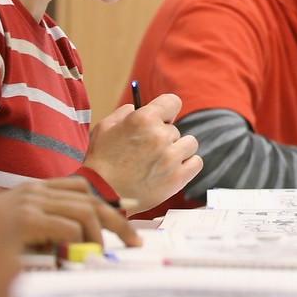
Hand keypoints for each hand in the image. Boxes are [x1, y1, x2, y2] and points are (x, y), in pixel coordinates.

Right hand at [1, 176, 140, 247]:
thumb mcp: (19, 227)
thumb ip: (47, 227)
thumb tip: (82, 245)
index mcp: (37, 189)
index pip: (84, 189)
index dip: (109, 206)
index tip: (126, 227)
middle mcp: (36, 190)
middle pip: (92, 199)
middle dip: (118, 222)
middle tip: (135, 243)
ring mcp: (29, 202)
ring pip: (84, 211)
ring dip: (98, 236)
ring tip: (99, 255)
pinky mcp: (23, 219)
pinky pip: (64, 226)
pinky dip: (77, 241)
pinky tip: (75, 255)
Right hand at [84, 93, 201, 209]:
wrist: (102, 195)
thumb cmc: (100, 161)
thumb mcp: (104, 127)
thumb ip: (123, 113)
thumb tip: (135, 107)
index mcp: (143, 119)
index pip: (173, 102)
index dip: (167, 111)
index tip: (162, 119)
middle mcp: (160, 135)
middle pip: (175, 128)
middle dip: (163, 137)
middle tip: (147, 151)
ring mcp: (171, 157)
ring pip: (189, 144)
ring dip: (178, 150)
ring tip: (160, 161)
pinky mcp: (177, 178)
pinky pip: (196, 163)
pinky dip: (188, 165)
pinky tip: (173, 169)